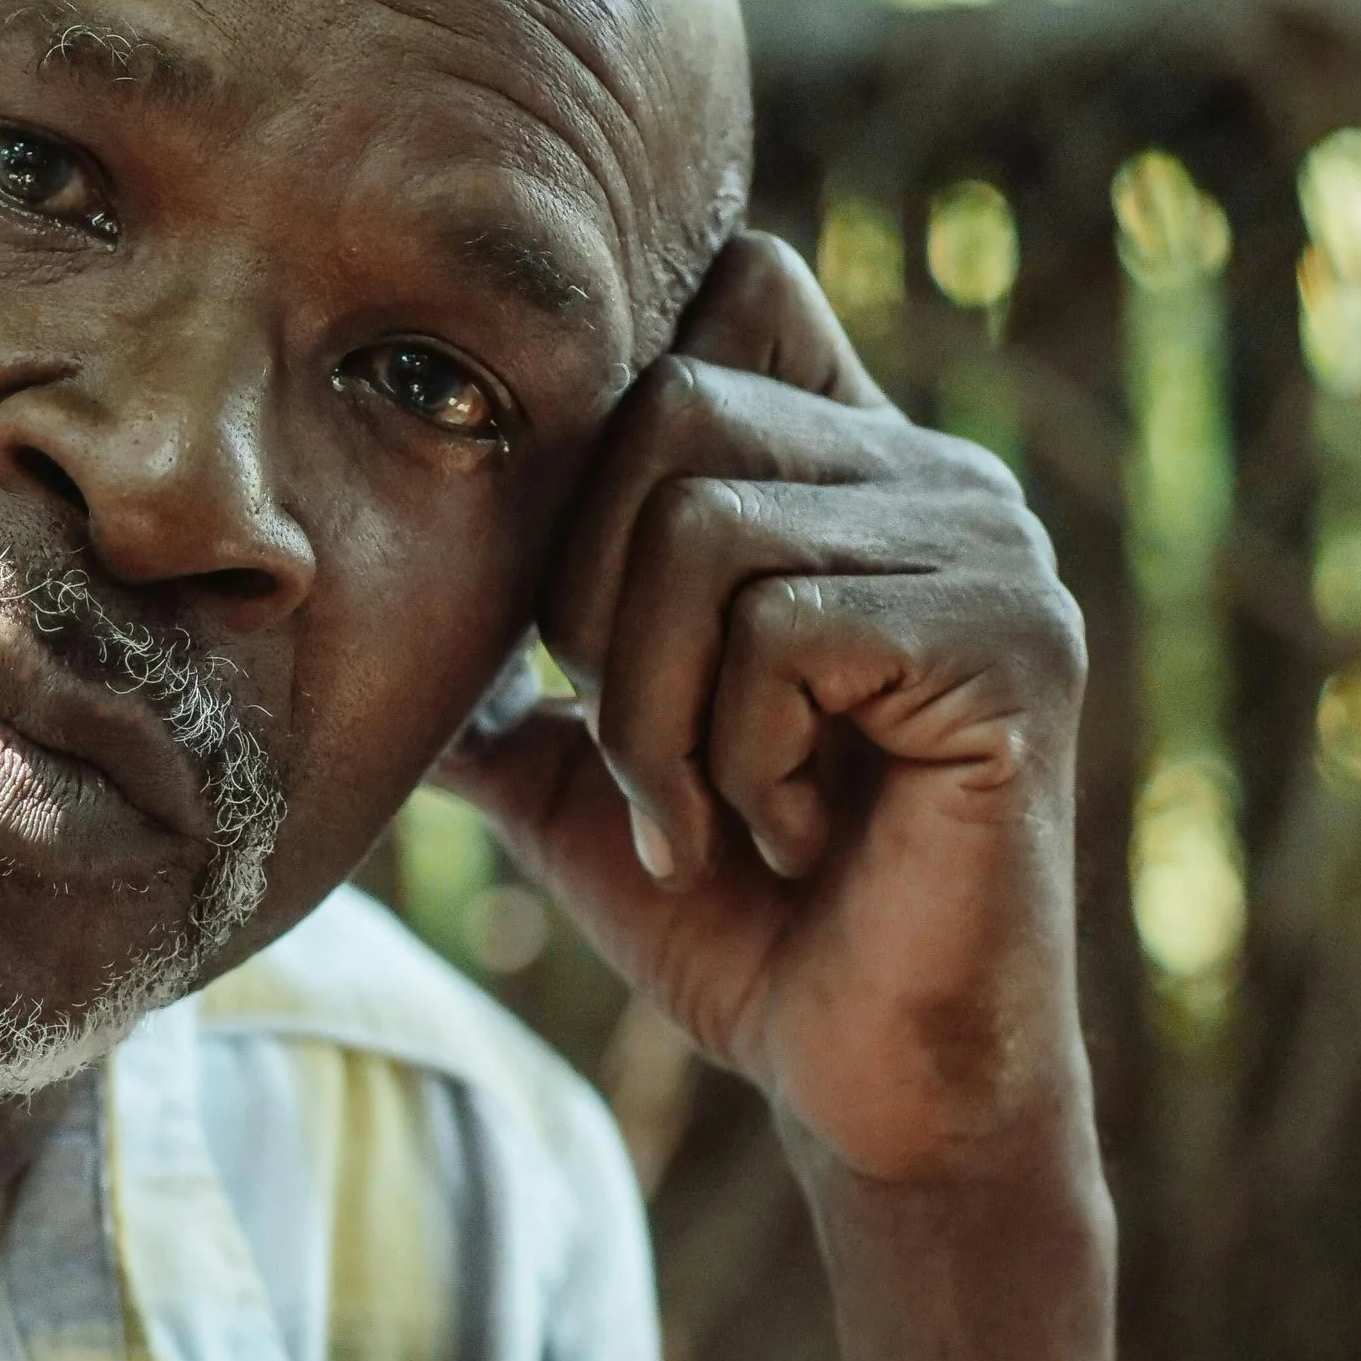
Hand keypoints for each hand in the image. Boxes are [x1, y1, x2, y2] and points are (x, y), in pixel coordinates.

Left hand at [439, 233, 1091, 1187]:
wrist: (866, 1082)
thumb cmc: (739, 924)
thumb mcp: (583, 778)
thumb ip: (498, 683)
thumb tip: (347, 607)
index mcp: (847, 472)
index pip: (740, 278)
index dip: (623, 394)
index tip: (582, 604)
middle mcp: (937, 475)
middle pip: (672, 401)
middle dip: (593, 605)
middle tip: (643, 760)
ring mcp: (990, 548)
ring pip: (705, 522)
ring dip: (655, 707)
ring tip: (711, 816)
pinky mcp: (1013, 641)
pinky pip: (785, 629)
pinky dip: (738, 757)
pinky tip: (790, 836)